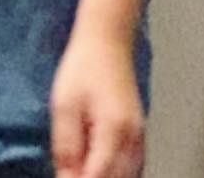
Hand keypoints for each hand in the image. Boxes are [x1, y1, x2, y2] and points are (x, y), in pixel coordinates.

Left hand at [50, 31, 143, 177]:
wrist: (108, 40)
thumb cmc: (84, 67)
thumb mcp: (64, 107)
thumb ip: (66, 148)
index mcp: (114, 130)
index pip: (97, 177)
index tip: (64, 175)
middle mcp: (133, 138)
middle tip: (70, 169)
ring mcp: (139, 136)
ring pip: (126, 175)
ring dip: (105, 176)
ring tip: (81, 164)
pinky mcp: (139, 133)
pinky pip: (132, 166)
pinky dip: (116, 172)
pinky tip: (99, 165)